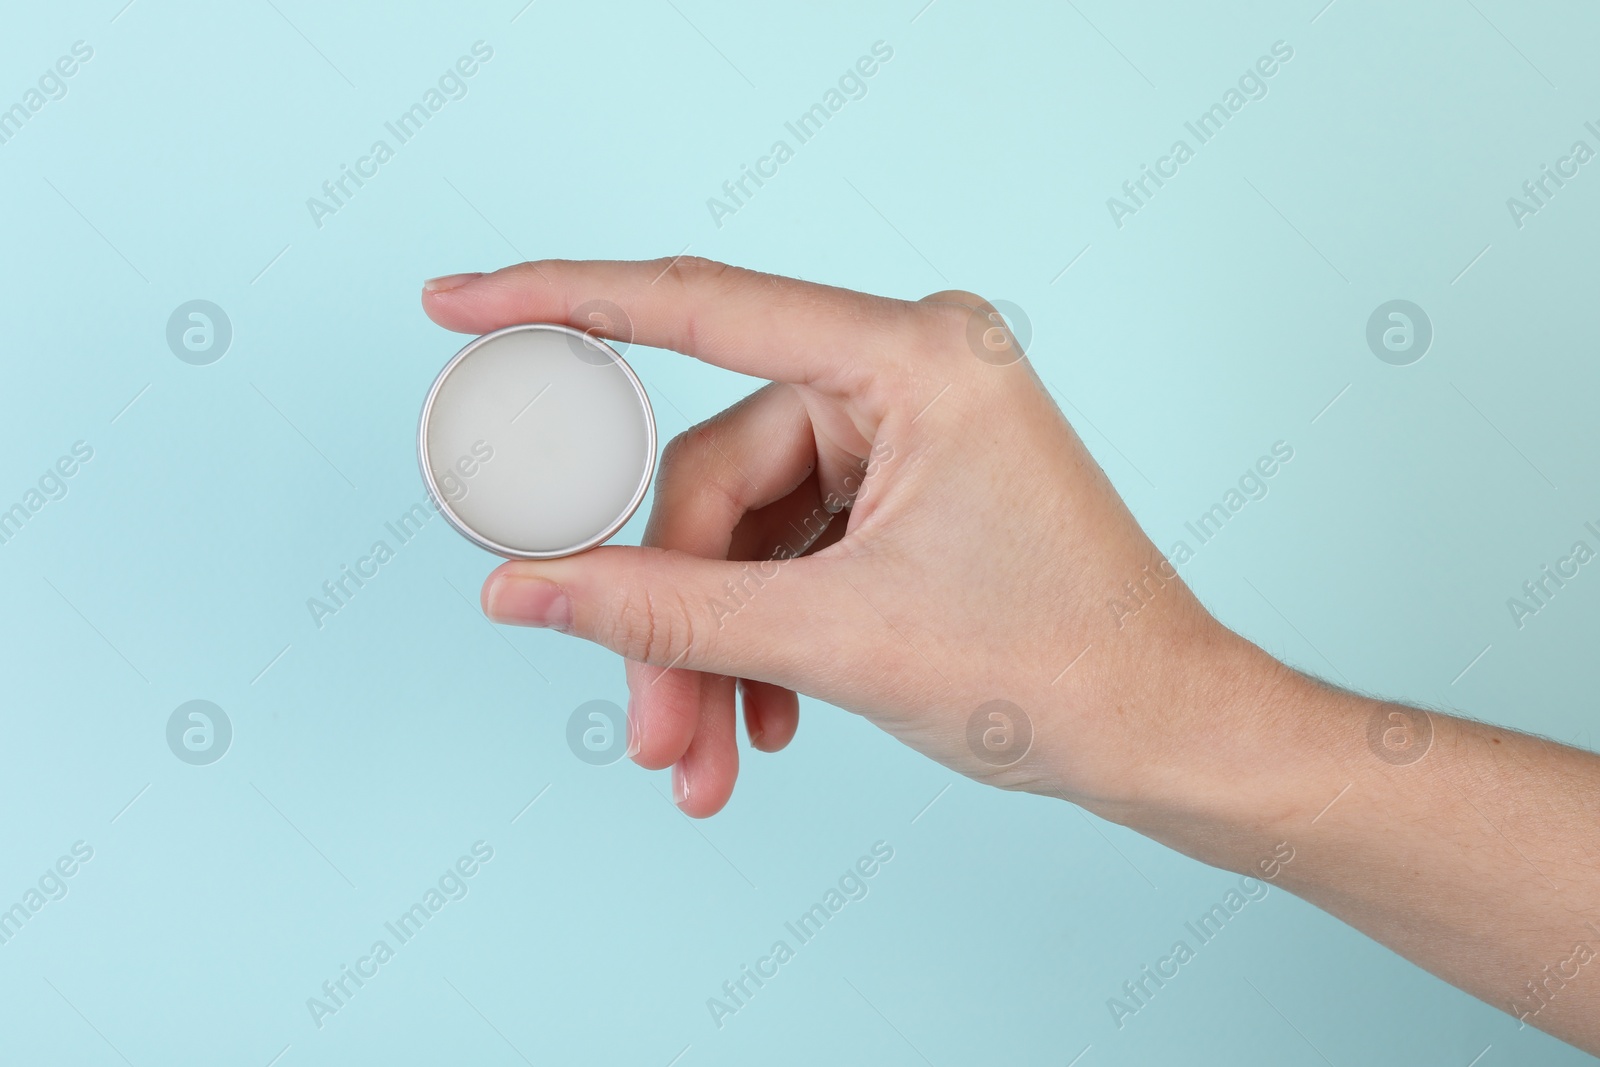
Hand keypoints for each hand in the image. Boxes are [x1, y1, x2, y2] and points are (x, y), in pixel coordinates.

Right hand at [422, 257, 1266, 816]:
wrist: (1163, 735)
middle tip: (650, 731)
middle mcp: (906, 374)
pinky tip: (763, 724)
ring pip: (743, 532)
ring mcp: (903, 434)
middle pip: (715, 480)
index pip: (699, 309)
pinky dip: (762, 638)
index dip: (560, 302)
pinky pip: (788, 551)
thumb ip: (666, 608)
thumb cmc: (1059, 668)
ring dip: (714, 648)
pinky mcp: (900, 491)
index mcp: (913, 358)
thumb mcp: (838, 639)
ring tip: (706, 757)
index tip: (456, 301)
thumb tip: (530, 588)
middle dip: (673, 616)